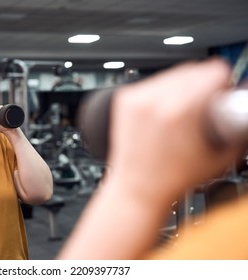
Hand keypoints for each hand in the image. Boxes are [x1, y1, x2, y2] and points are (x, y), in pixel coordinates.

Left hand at [106, 58, 244, 205]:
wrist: (138, 187)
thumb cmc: (173, 178)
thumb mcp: (219, 155)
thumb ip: (237, 126)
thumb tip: (242, 104)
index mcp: (182, 110)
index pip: (215, 70)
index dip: (223, 84)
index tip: (221, 95)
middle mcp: (156, 100)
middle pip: (194, 69)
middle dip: (203, 86)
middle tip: (201, 108)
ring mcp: (137, 98)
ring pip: (172, 73)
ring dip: (182, 87)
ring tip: (181, 114)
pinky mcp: (125, 100)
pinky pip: (153, 83)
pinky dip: (162, 93)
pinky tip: (164, 113)